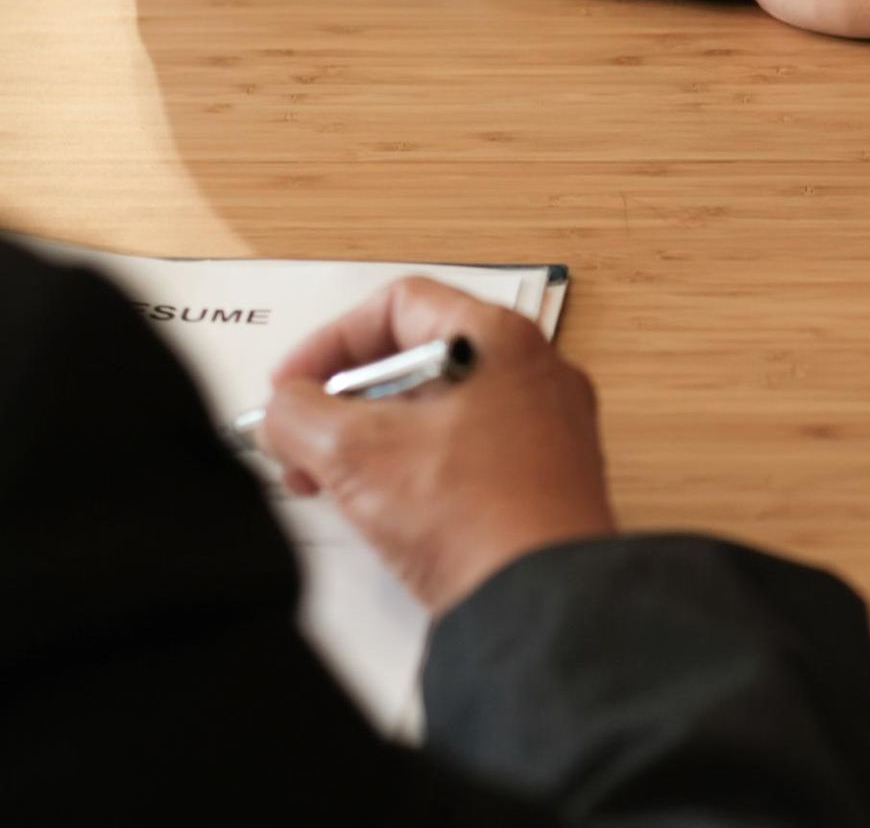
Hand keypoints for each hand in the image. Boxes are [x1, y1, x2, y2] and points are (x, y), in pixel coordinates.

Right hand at [259, 279, 616, 614]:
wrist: (540, 602)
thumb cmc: (468, 515)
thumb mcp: (354, 454)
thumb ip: (299, 414)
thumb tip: (284, 410)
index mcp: (500, 339)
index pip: (399, 303)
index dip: (331, 341)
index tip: (290, 388)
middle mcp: (535, 372)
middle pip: (417, 358)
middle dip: (344, 401)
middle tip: (301, 446)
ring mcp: (548, 427)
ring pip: (439, 410)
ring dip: (372, 439)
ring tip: (329, 485)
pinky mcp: (547, 478)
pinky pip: (468, 451)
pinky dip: (415, 467)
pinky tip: (381, 510)